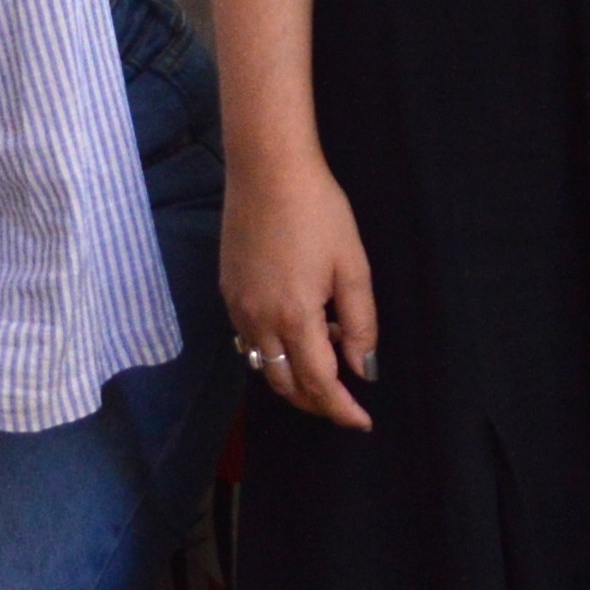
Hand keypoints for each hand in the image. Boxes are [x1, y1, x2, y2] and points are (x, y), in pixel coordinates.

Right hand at [221, 145, 379, 432]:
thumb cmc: (318, 211)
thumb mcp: (352, 266)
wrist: (266, 168)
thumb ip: (360, 323)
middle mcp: (259, 321)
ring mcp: (238, 307)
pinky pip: (249, 340)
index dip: (341, 409)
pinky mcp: (227, 291)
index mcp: (294, 317)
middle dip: (317, 402)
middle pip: (286, 385)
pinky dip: (275, 351)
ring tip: (326, 356)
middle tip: (345, 400)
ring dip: (294, 377)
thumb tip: (362, 368)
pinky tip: (298, 328)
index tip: (362, 421)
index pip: (319, 384)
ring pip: (264, 366)